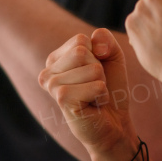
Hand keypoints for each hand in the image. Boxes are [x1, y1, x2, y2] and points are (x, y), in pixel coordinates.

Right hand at [40, 29, 137, 160]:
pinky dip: (102, 94)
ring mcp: (52, 85)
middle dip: (98, 69)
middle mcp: (48, 71)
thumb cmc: (111, 88)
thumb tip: (95, 45)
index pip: (80, 39)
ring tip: (93, 96)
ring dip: (101, 83)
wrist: (113, 122)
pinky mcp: (61, 100)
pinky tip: (93, 105)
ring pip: (92, 68)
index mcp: (56, 58)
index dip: (97, 54)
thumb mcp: (112, 56)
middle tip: (94, 86)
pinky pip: (96, 86)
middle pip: (83, 51)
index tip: (94, 72)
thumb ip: (105, 38)